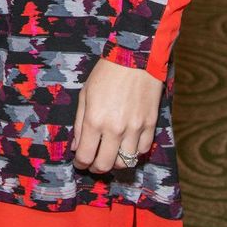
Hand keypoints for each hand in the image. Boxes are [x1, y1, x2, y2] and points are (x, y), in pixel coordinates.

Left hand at [71, 58, 162, 174]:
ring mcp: (135, 129)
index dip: (80, 163)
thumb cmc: (105, 74)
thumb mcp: (85, 95)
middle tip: (93, 163)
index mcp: (95, 120)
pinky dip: (133, 152)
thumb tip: (75, 147)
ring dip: (115, 162)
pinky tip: (127, 145)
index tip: (79, 162)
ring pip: (126, 162)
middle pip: (105, 165)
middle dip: (96, 168)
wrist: (135, 58)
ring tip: (110, 155)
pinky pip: (142, 150)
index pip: (85, 156)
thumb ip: (79, 124)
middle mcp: (115, 129)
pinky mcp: (150, 125)